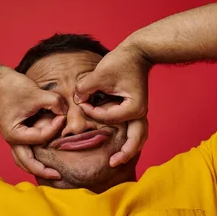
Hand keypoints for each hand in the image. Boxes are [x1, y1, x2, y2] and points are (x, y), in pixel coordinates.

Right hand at [0, 66, 66, 178]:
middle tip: (59, 176)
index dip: (54, 128)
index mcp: (15, 134)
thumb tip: (66, 112)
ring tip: (52, 174)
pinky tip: (44, 160)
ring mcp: (13, 139)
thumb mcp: (36, 93)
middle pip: (27, 163)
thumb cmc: (13, 87)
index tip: (62, 116)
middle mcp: (12, 140)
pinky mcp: (16, 134)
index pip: (40, 137)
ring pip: (23, 161)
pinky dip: (33, 159)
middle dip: (43, 171)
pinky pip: (24, 152)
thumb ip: (54, 103)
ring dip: (36, 168)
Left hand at [74, 42, 151, 166]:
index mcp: (134, 107)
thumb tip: (76, 99)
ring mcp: (140, 112)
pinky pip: (134, 129)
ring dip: (129, 149)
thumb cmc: (121, 61)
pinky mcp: (135, 109)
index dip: (93, 112)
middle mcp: (140, 112)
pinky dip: (129, 138)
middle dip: (124, 152)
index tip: (81, 103)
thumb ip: (86, 88)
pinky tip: (120, 146)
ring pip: (138, 136)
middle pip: (135, 138)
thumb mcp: (101, 73)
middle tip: (111, 163)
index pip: (110, 117)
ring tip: (116, 160)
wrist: (138, 52)